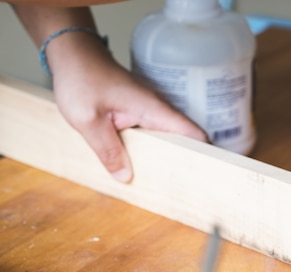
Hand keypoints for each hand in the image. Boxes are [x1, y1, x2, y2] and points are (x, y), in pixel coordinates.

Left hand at [48, 33, 207, 181]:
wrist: (73, 56)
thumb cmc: (80, 80)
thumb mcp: (88, 120)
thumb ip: (107, 151)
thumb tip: (125, 177)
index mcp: (153, 110)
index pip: (193, 133)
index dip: (205, 153)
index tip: (207, 174)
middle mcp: (157, 110)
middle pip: (184, 139)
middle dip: (187, 161)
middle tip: (184, 186)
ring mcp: (149, 112)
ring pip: (168, 139)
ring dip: (169, 157)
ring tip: (168, 182)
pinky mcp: (139, 114)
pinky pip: (153, 135)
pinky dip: (152, 150)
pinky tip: (144, 165)